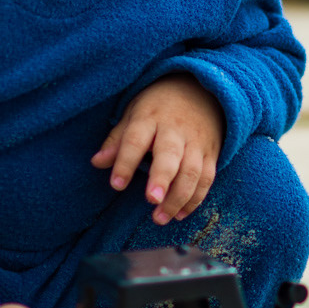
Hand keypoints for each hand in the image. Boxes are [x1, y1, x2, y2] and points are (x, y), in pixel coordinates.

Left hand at [90, 73, 223, 224]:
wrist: (200, 89)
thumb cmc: (159, 107)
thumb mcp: (134, 113)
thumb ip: (117, 140)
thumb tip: (97, 162)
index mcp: (150, 118)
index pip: (136, 140)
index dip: (125, 162)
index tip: (116, 185)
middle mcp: (175, 130)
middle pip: (170, 155)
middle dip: (162, 178)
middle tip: (151, 200)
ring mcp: (196, 141)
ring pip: (191, 171)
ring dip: (178, 197)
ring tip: (160, 218)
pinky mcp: (211, 153)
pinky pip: (206, 178)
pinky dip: (196, 198)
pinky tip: (180, 214)